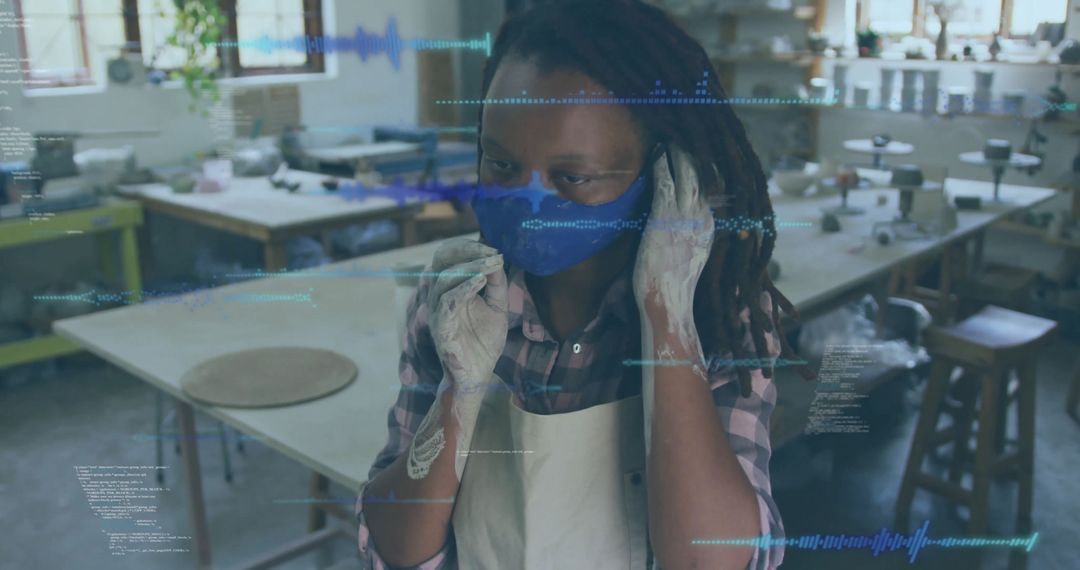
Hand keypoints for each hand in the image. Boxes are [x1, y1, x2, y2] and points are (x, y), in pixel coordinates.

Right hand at [425, 238, 508, 394]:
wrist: (478, 374)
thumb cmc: (483, 341)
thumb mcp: (497, 306)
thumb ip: (497, 283)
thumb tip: (498, 258)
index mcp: (451, 288)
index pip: (449, 257)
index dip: (468, 247)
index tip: (493, 249)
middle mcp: (440, 296)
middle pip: (441, 261)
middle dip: (465, 250)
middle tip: (490, 251)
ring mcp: (439, 312)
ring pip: (445, 279)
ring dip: (470, 268)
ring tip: (491, 264)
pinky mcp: (441, 328)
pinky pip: (447, 303)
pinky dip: (464, 289)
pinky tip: (481, 281)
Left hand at [633, 145, 714, 328]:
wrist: (667, 302)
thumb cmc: (671, 282)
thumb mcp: (689, 253)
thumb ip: (690, 233)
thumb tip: (683, 222)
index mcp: (710, 225)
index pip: (713, 186)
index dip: (707, 166)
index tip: (701, 149)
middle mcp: (703, 217)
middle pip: (704, 174)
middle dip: (696, 152)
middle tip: (688, 132)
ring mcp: (685, 216)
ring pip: (688, 172)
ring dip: (679, 151)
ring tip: (672, 134)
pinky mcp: (665, 217)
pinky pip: (666, 181)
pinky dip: (662, 163)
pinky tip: (657, 150)